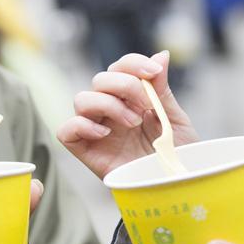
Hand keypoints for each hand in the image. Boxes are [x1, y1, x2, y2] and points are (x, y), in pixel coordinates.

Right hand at [57, 51, 198, 177]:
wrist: (175, 189)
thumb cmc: (177, 157)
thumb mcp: (176, 121)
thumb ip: (162, 90)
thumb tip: (162, 54)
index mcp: (132, 99)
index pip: (120, 67)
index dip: (133, 63)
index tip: (154, 73)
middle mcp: (111, 111)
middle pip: (99, 79)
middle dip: (124, 85)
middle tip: (145, 106)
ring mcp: (97, 130)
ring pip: (81, 99)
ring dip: (108, 104)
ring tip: (132, 122)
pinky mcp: (86, 152)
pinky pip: (66, 131)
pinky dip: (82, 126)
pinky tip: (106, 134)